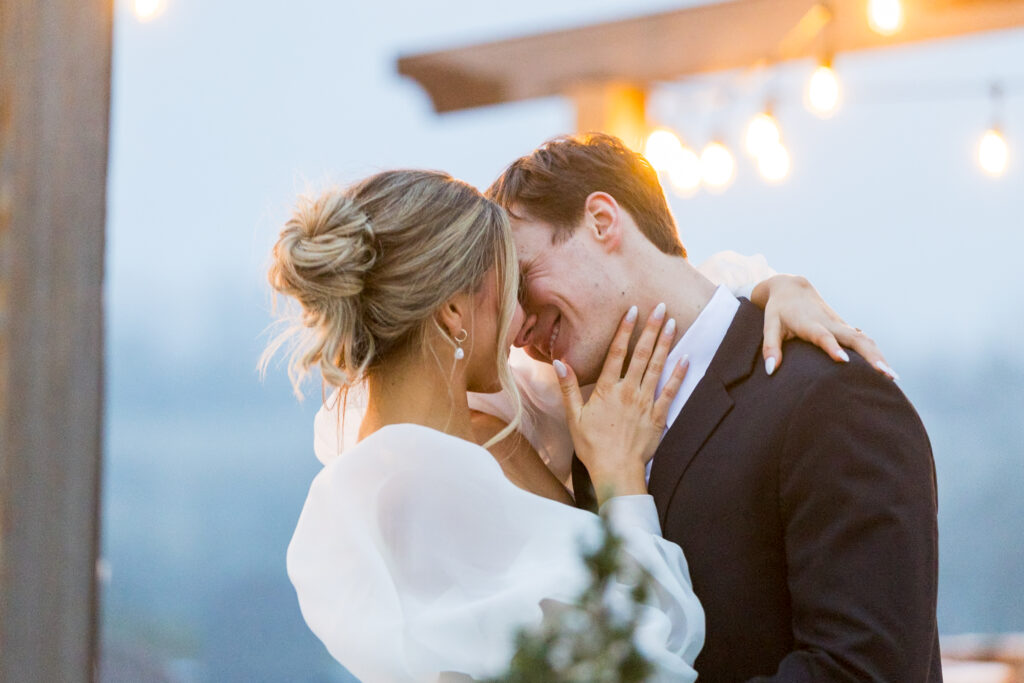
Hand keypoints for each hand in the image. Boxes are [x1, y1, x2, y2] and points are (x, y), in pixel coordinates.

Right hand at [553, 303, 688, 504]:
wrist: (616, 471)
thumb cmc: (592, 446)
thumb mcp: (573, 416)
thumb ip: (568, 387)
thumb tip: (560, 361)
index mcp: (607, 390)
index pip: (617, 352)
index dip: (625, 330)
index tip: (633, 311)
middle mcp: (628, 391)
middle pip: (642, 354)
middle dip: (651, 329)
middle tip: (660, 307)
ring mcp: (646, 403)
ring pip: (657, 367)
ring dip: (665, 344)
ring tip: (673, 323)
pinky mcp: (658, 416)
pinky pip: (671, 391)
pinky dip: (679, 374)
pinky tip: (685, 357)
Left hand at [751, 275, 897, 379]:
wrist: (792, 287)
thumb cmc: (778, 310)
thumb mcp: (769, 326)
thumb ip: (770, 347)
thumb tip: (770, 370)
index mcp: (810, 323)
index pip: (823, 336)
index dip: (833, 347)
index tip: (844, 361)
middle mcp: (830, 323)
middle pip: (855, 338)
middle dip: (871, 356)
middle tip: (886, 375)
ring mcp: (840, 324)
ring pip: (864, 339)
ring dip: (879, 356)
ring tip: (893, 378)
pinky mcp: (845, 327)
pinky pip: (864, 340)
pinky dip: (876, 353)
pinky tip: (886, 370)